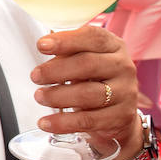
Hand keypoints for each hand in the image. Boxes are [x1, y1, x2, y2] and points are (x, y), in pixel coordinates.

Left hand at [32, 26, 142, 157]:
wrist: (118, 114)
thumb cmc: (94, 80)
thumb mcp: (83, 61)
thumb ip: (66, 53)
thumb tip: (43, 47)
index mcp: (113, 46)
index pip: (93, 37)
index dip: (66, 40)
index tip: (41, 45)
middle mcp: (123, 67)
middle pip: (88, 64)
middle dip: (56, 70)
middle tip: (35, 76)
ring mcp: (125, 92)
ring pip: (88, 94)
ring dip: (58, 96)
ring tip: (39, 96)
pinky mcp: (121, 117)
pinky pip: (88, 120)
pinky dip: (63, 122)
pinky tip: (46, 122)